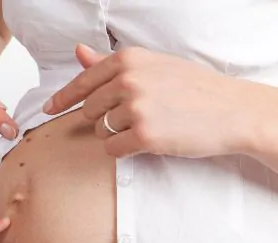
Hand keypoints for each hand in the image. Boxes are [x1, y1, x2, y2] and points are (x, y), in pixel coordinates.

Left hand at [43, 44, 253, 157]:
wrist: (232, 111)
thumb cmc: (194, 88)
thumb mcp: (153, 66)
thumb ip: (110, 63)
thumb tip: (78, 53)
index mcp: (128, 60)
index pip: (83, 82)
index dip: (62, 99)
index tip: (48, 109)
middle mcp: (128, 81)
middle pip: (89, 110)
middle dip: (104, 118)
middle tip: (135, 117)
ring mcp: (136, 108)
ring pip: (100, 131)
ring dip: (116, 134)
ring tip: (147, 126)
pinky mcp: (144, 136)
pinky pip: (112, 150)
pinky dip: (123, 150)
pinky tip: (145, 142)